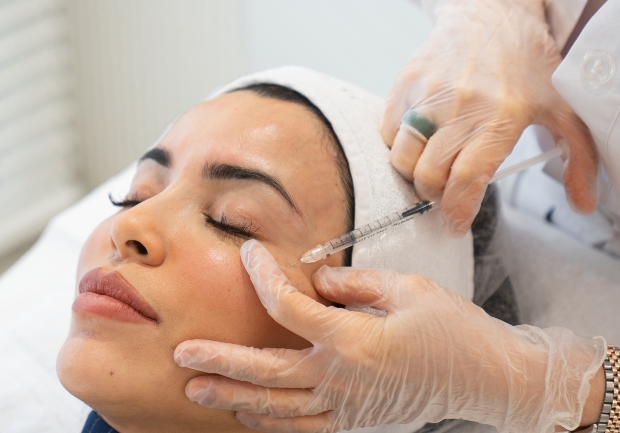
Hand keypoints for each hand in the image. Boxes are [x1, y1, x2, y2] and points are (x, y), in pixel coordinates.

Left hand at [174, 240, 604, 432]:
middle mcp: (343, 379)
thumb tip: (312, 278)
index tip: (248, 255)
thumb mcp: (407, 289)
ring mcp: (347, 408)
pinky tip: (244, 411)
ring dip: (233, 396)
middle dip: (220, 361)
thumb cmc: (453, 330)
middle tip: (182, 354)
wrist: (489, 380)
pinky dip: (269, 421)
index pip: (290, 307)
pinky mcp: (354, 424)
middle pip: (267, 370)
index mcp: (354, 340)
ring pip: (276, 408)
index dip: (263, 276)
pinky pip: (302, 428)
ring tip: (197, 388)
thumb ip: (352, 283)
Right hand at [383, 0, 597, 234]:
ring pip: (401, 157)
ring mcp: (426, 93)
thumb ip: (578, 158)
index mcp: (501, 115)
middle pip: (429, 175)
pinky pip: (388, 133)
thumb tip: (583, 202)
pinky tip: (418, 143)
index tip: (454, 224)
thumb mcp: (563, 108)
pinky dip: (398, 146)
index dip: (456, 210)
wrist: (490, 12)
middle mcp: (460, 105)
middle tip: (443, 195)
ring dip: (412, 174)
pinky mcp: (404, 83)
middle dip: (433, 196)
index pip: (467, 178)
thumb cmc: (528, 64)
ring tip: (429, 170)